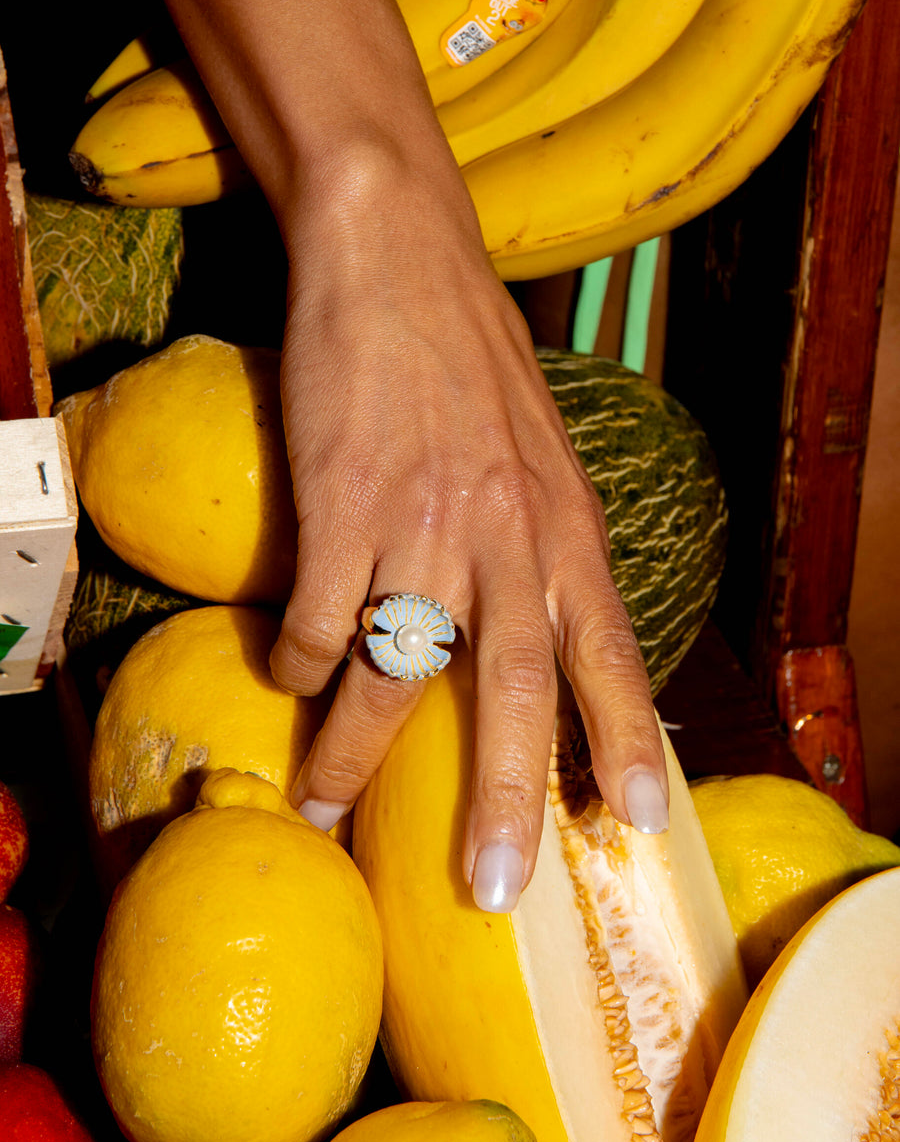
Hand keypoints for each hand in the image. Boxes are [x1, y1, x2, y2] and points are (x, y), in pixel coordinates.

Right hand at [268, 145, 668, 913]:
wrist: (395, 256)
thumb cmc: (466, 359)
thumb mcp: (540, 453)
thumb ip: (545, 545)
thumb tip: (531, 640)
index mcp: (564, 522)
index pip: (609, 650)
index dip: (624, 739)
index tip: (635, 822)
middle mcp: (505, 531)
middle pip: (515, 689)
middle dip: (506, 797)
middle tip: (493, 885)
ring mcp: (422, 518)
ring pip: (394, 672)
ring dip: (352, 754)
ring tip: (322, 806)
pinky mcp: (341, 502)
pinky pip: (319, 621)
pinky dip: (300, 663)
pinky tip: (290, 671)